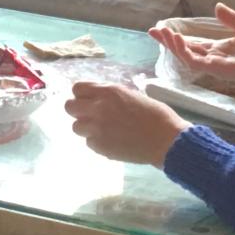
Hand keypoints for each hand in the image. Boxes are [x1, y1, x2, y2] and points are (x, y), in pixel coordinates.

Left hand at [66, 81, 189, 165]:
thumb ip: (112, 97)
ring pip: (76, 127)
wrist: (166, 141)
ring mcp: (97, 129)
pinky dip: (97, 142)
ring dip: (86, 128)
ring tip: (102, 130)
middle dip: (77, 110)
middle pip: (69, 107)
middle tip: (90, 116)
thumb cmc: (157, 116)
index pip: (77, 88)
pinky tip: (112, 141)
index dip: (82, 95)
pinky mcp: (100, 147)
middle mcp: (98, 108)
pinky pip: (88, 142)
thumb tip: (101, 100)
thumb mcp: (133, 96)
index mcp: (109, 92)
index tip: (88, 100)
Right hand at [150, 2, 234, 108]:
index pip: (192, 44)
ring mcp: (214, 65)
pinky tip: (176, 39)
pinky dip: (183, 51)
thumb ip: (230, 18)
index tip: (161, 28)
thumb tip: (217, 6)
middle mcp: (213, 58)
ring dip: (173, 45)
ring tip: (163, 32)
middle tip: (154, 30)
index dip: (176, 38)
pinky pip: (194, 61)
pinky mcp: (216, 69)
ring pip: (185, 56)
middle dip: (168, 42)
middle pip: (184, 50)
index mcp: (219, 49)